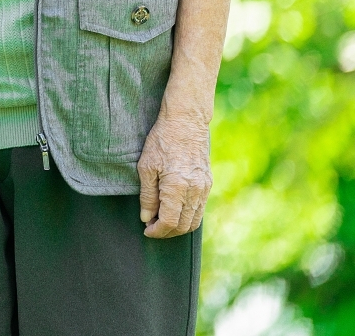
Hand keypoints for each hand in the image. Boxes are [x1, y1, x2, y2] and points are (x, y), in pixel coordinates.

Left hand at [137, 112, 210, 237]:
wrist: (185, 122)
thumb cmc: (161, 141)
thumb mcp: (146, 167)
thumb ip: (147, 196)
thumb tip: (146, 217)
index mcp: (177, 188)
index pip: (169, 222)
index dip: (157, 231)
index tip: (146, 230)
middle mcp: (194, 191)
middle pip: (183, 226)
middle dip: (167, 232)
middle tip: (152, 228)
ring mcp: (204, 188)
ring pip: (194, 220)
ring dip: (178, 226)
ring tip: (161, 221)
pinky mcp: (208, 184)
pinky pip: (200, 209)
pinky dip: (187, 216)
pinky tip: (174, 210)